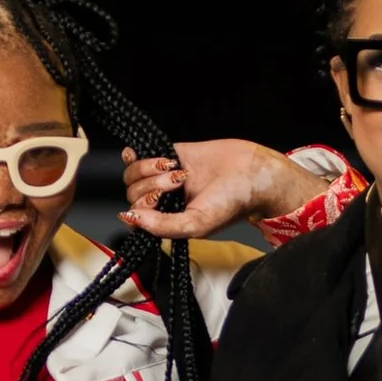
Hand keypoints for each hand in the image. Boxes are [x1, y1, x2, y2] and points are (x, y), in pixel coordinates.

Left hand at [121, 139, 321, 239]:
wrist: (250, 171)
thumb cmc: (231, 203)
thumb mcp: (196, 224)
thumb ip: (162, 226)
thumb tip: (131, 219)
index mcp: (169, 221)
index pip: (137, 219)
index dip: (141, 209)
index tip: (159, 201)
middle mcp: (164, 200)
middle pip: (134, 194)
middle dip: (152, 186)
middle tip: (178, 182)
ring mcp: (164, 177)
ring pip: (134, 175)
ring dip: (149, 170)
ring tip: (176, 169)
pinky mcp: (169, 154)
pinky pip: (140, 156)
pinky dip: (135, 156)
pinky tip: (136, 154)